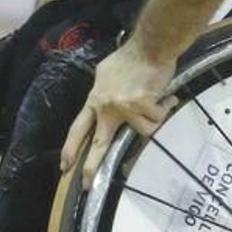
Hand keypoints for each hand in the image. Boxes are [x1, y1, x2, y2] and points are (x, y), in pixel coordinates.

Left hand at [60, 41, 176, 189]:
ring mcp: (124, 107)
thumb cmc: (129, 58)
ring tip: (160, 102)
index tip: (64, 166)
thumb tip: (102, 103)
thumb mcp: (105, 74)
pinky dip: (165, 108)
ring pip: (143, 131)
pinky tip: (167, 96)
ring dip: (154, 118)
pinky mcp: (142, 105)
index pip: (78, 128)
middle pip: (98, 143)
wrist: (149, 46)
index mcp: (95, 100)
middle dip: (90, 167)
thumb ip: (101, 93)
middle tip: (85, 185)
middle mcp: (106, 106)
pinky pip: (157, 118)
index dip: (70, 148)